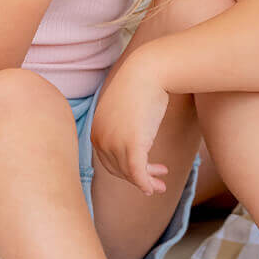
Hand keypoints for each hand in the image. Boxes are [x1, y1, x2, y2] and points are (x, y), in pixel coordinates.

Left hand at [90, 51, 169, 195]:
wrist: (147, 72)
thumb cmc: (139, 87)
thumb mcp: (124, 111)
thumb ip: (122, 127)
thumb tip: (132, 141)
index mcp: (96, 130)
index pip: (107, 160)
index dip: (125, 171)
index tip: (142, 174)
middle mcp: (100, 138)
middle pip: (118, 169)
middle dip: (137, 179)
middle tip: (156, 185)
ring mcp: (114, 142)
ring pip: (129, 173)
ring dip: (146, 182)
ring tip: (162, 184)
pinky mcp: (132, 144)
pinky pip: (137, 172)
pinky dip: (145, 183)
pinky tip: (155, 186)